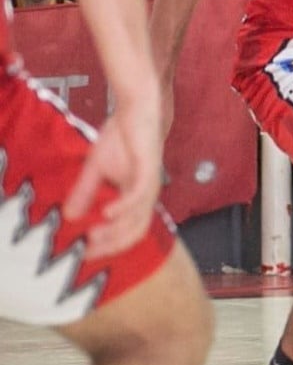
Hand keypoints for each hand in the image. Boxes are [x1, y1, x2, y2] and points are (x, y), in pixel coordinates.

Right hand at [64, 87, 162, 260]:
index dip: (107, 245)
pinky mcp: (150, 170)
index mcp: (136, 197)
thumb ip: (85, 192)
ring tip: (93, 237)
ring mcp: (150, 184)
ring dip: (116, 230)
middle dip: (111, 245)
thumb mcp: (96, 168)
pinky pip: (140, 195)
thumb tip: (70, 217)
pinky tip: (106, 213)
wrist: (140, 110)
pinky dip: (124, 207)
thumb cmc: (123, 137)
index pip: (126, 230)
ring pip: (139, 217)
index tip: (83, 254)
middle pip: (135, 231)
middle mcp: (146, 196)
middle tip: (88, 253)